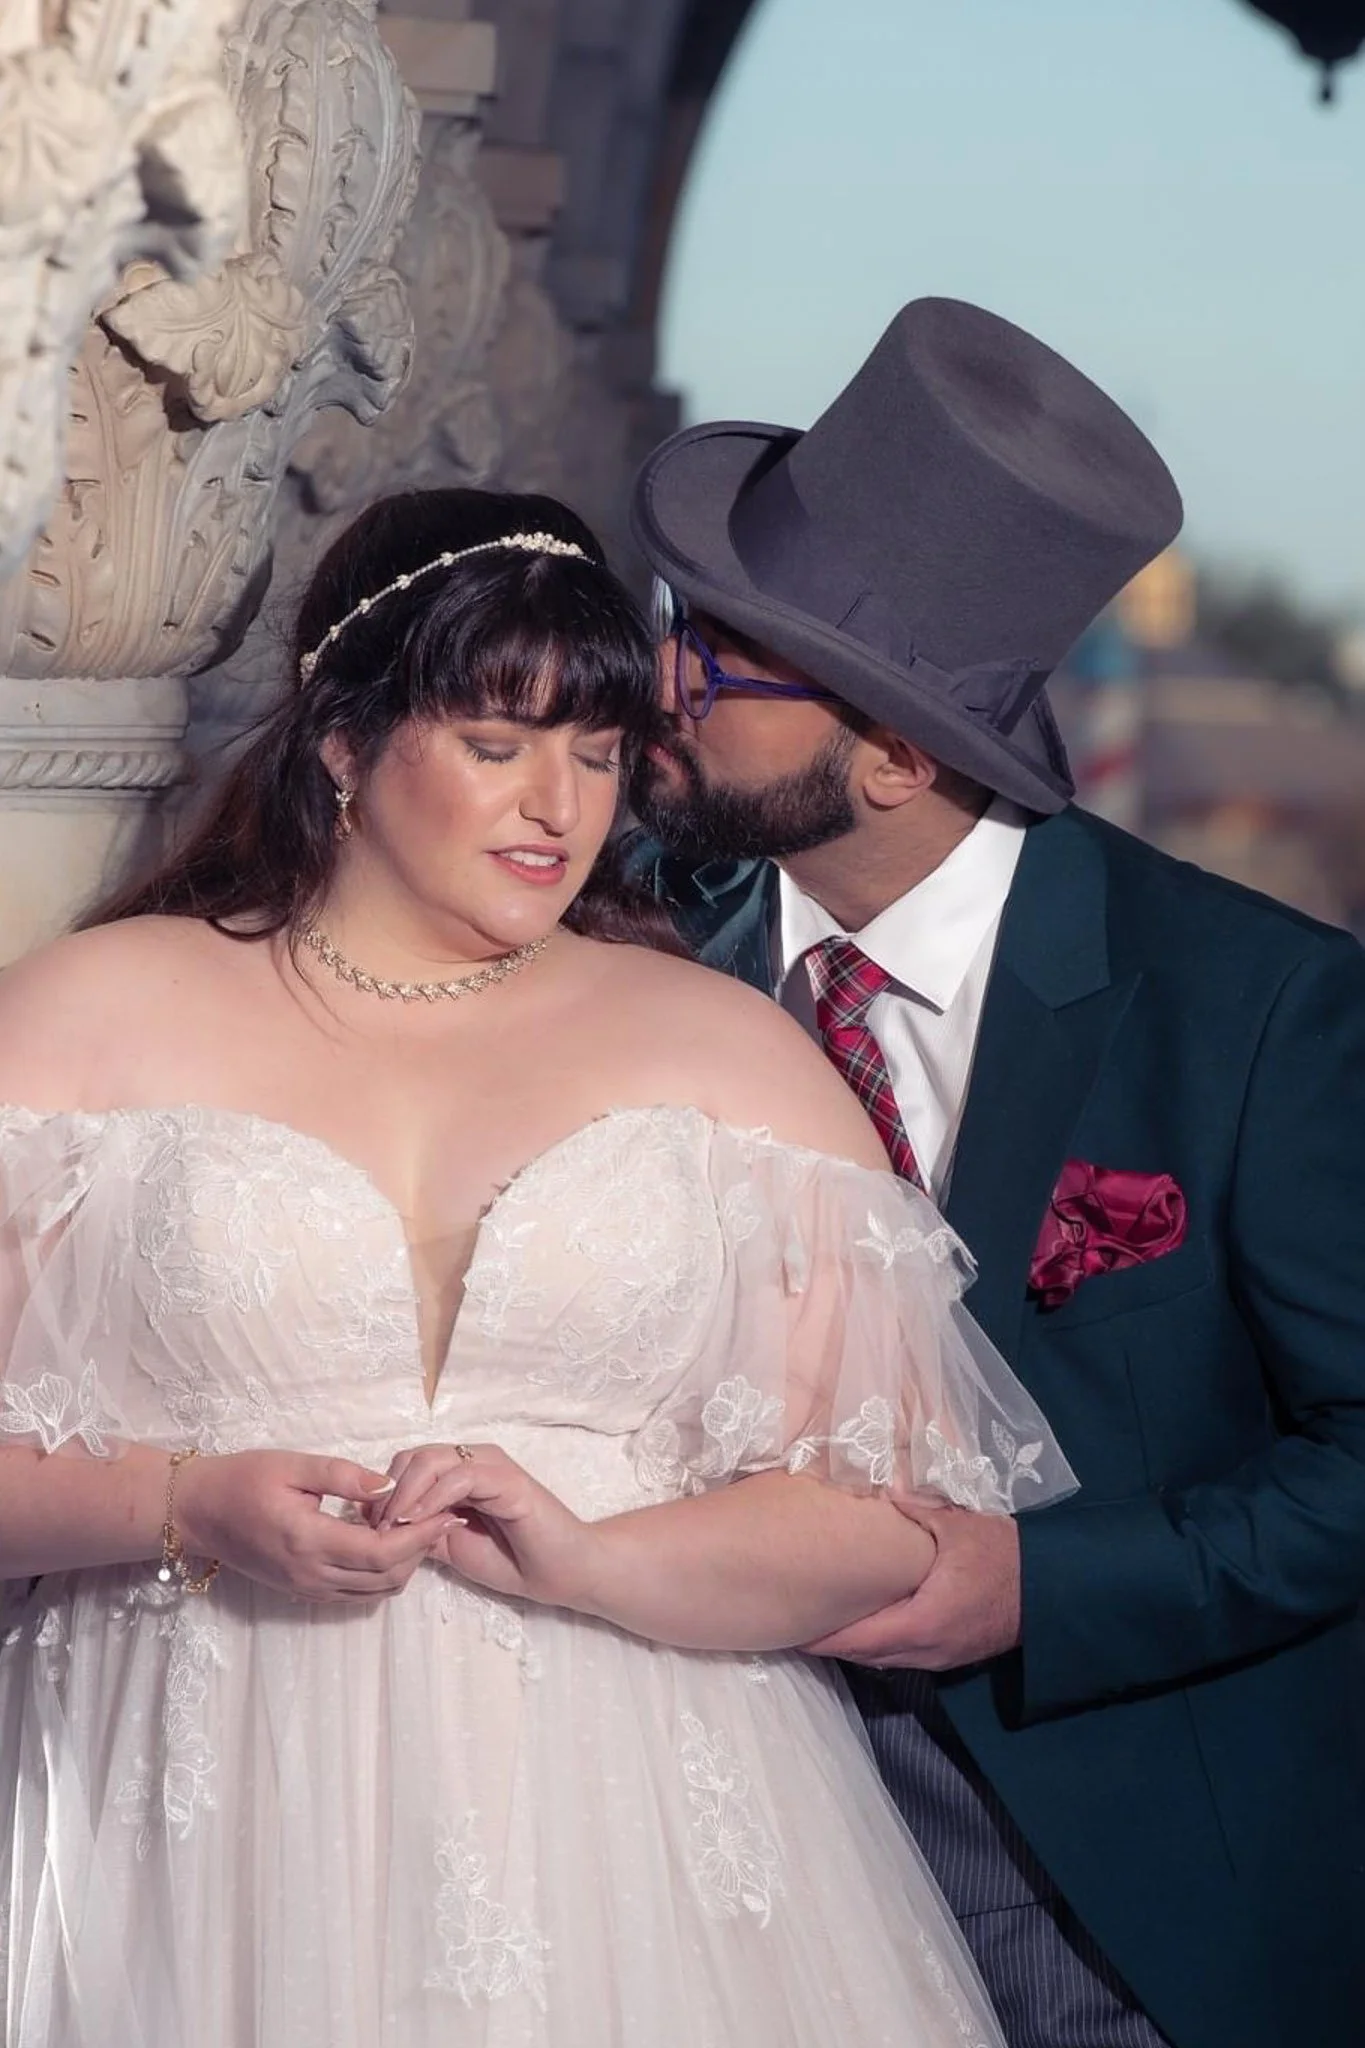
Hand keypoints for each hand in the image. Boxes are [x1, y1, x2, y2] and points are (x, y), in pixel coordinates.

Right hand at [172, 1449, 455, 1603]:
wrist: (198, 1511)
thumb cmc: (242, 1479)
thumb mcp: (293, 1466)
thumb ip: (343, 1476)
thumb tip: (388, 1486)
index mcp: (310, 1540)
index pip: (382, 1552)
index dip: (420, 1536)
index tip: (447, 1513)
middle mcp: (311, 1573)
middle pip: (385, 1579)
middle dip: (420, 1552)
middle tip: (441, 1518)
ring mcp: (306, 1587)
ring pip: (373, 1593)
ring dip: (402, 1567)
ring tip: (418, 1529)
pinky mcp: (301, 1590)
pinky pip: (354, 1595)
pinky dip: (380, 1576)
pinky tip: (385, 1543)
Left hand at [373, 1441, 593, 1609]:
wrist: (560, 1573)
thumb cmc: (512, 1559)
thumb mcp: (451, 1545)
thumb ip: (422, 1529)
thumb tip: (382, 1527)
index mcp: (459, 1472)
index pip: (407, 1465)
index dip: (382, 1493)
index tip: (367, 1529)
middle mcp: (473, 1460)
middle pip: (412, 1457)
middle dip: (387, 1493)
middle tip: (375, 1530)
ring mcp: (491, 1466)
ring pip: (431, 1460)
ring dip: (403, 1494)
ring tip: (392, 1528)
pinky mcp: (508, 1479)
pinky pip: (460, 1477)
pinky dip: (432, 1497)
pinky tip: (419, 1521)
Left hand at [804, 1496, 1021, 1669]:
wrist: (1054, 1590)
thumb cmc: (1005, 1557)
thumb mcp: (959, 1525)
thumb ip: (916, 1509)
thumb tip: (881, 1485)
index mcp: (924, 1620)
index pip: (862, 1639)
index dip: (825, 1639)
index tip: (794, 1632)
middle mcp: (928, 1649)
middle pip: (867, 1655)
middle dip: (832, 1644)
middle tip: (796, 1626)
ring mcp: (941, 1657)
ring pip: (885, 1660)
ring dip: (854, 1647)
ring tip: (822, 1626)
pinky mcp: (951, 1655)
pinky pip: (904, 1657)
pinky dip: (879, 1646)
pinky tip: (865, 1625)